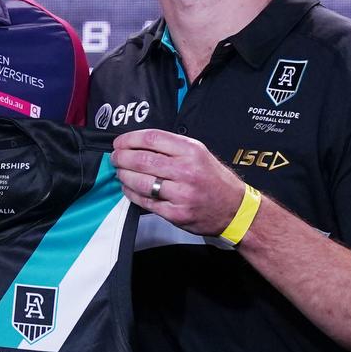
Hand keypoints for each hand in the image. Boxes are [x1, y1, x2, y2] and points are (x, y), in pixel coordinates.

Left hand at [111, 129, 244, 235]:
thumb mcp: (199, 153)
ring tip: (120, 172)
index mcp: (191, 151)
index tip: (120, 142)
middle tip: (115, 157)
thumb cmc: (214, 180)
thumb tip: (138, 143)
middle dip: (122, 157)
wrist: (235, 209)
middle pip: (142, 159)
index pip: (152, 138)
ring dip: (124, 176)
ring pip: (141, 181)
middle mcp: (186, 170)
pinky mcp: (176, 213)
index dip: (129, 139)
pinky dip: (132, 193)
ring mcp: (181, 193)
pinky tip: (128, 188)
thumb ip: (172, 147)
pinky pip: (146, 201)